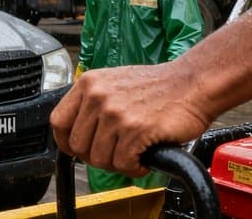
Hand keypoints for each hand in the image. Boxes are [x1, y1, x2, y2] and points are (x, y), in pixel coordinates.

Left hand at [50, 63, 211, 176]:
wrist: (192, 83)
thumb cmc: (158, 86)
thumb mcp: (114, 83)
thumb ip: (92, 103)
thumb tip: (76, 133)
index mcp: (89, 83)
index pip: (59, 121)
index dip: (66, 142)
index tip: (77, 150)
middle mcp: (98, 96)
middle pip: (78, 146)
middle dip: (96, 156)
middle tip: (116, 153)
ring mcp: (115, 113)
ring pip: (99, 159)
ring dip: (118, 163)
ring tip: (133, 152)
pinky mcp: (135, 129)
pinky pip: (122, 164)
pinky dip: (134, 167)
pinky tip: (144, 157)